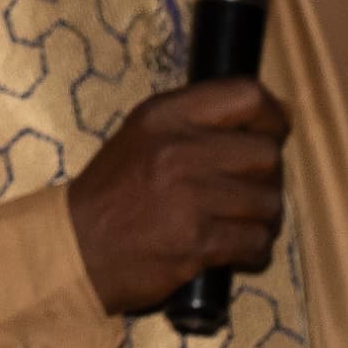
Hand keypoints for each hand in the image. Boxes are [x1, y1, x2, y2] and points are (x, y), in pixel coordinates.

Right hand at [65, 79, 289, 315]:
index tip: (271, 135)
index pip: (246, 96)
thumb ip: (196, 123)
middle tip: (246, 191)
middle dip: (267, 178)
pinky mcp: (197, 241)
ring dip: (261, 219)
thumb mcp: (143, 136)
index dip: (271, 117)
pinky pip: (256, 243)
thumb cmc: (113, 192)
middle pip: (266, 155)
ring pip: (269, 203)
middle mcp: (178, 149)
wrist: (75, 247)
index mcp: (165, 116)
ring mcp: (189, 197)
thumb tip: (269, 119)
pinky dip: (252, 250)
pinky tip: (228, 249)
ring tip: (234, 223)